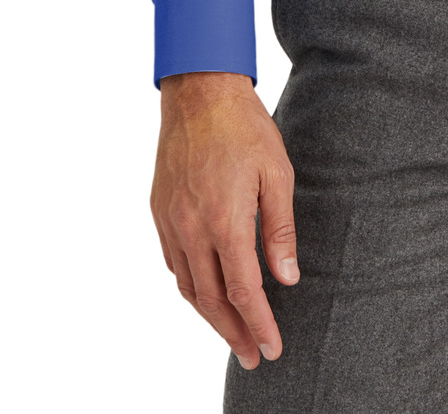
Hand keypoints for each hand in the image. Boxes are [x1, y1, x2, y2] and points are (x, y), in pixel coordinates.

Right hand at [152, 71, 298, 371]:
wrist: (199, 91)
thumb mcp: (277, 173)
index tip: (272, 347)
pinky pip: (174, 262)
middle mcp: (192, 228)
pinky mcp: (159, 211)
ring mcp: (171, 221)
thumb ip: (280, 229)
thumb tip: (287, 277)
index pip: (243, 290)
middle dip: (234, 333)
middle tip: (253, 355)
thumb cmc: (245, 127)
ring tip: (232, 334)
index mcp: (225, 220)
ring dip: (210, 316)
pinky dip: (190, 286)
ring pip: (188, 286)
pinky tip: (205, 291)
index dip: (258, 323)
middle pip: (212, 299)